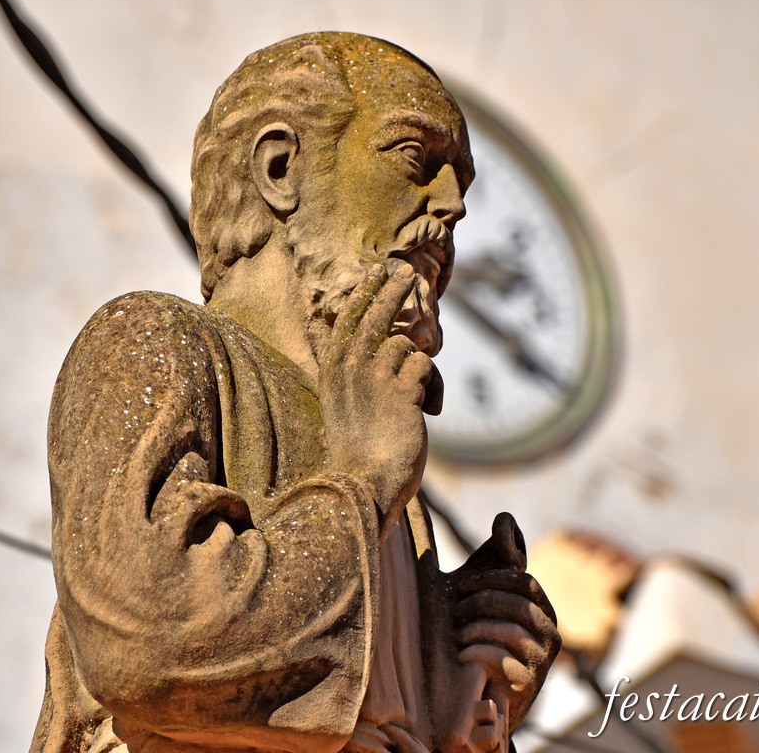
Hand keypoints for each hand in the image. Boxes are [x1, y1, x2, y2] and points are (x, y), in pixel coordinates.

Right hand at [318, 265, 434, 521]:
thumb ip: (360, 378)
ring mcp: (375, 376)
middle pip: (375, 313)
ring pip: (406, 346)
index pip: (347, 319)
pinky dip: (427, 386)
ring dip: (415, 368)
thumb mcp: (346, 408)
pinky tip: (420, 412)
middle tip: (406, 272)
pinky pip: (423, 367)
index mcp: (331, 372)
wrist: (361, 486)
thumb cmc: (357, 453)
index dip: (362, 292)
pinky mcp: (401, 390)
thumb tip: (392, 349)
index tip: (375, 272)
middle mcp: (349, 367)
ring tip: (410, 400)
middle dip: (392, 288)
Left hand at [448, 514, 560, 731]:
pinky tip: (463, 655)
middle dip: (481, 603)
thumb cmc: (476, 634)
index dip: (490, 578)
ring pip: (512, 631)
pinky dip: (478, 653)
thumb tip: (506, 519)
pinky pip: (505, 661)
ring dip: (476, 629)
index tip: (460, 585)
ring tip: (457, 636)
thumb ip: (494, 556)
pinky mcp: (527, 688)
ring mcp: (541, 662)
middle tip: (455, 612)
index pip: (523, 580)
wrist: (471, 694)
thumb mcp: (483, 591)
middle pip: (519, 604)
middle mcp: (549, 634)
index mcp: (540, 608)